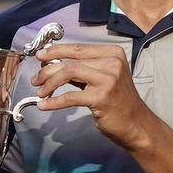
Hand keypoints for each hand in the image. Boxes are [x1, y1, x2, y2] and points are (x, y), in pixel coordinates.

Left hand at [32, 41, 158, 149]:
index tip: (40, 56)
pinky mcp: (101, 97)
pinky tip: (45, 105)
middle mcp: (112, 63)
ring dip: (50, 83)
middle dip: (48, 70)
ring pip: (69, 73)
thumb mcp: (104, 78)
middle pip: (71, 60)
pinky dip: (54, 101)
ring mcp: (108, 79)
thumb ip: (83, 69)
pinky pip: (70, 96)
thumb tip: (54, 64)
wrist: (136, 124)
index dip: (55, 51)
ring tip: (41, 92)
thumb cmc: (118, 102)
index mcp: (112, 53)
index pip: (78, 48)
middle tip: (36, 79)